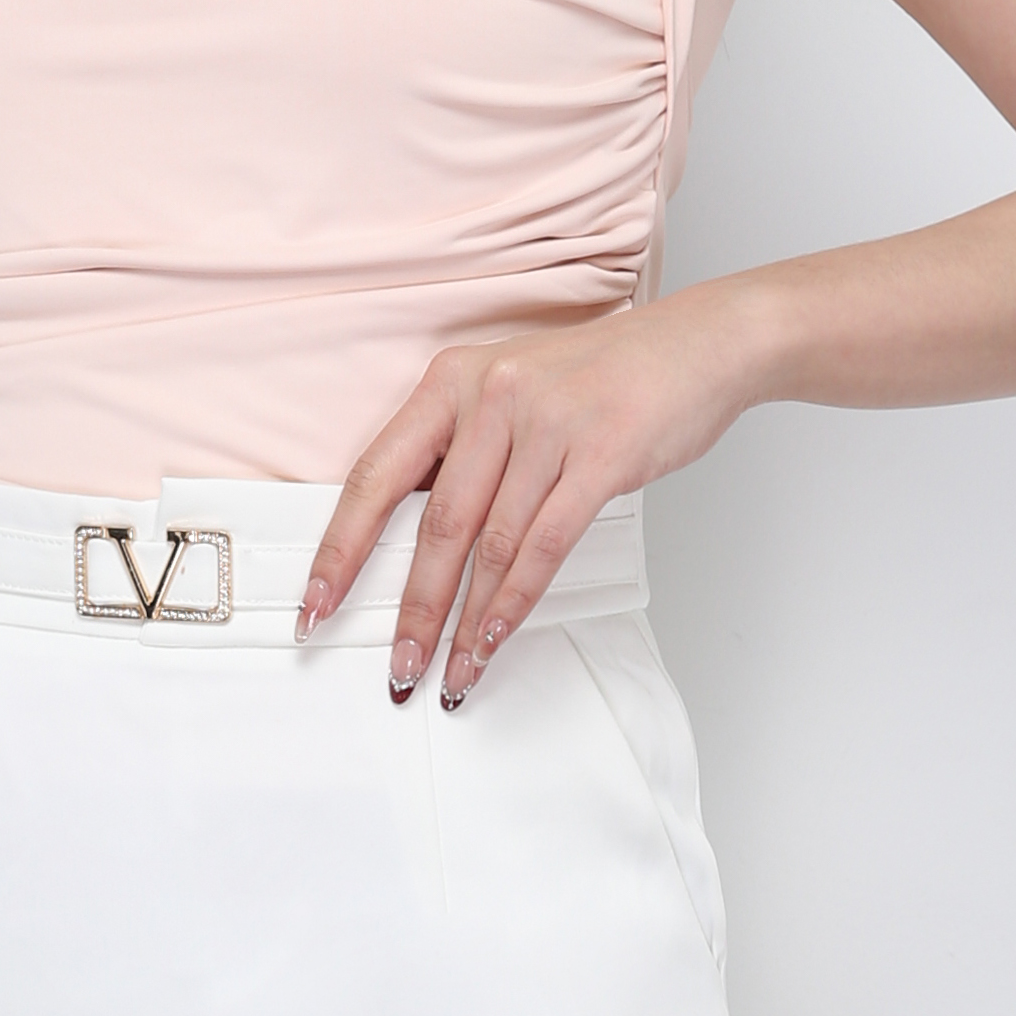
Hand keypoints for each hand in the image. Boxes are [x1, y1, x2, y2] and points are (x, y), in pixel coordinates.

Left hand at [300, 289, 757, 702]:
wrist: (699, 344)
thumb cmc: (603, 378)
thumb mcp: (512, 391)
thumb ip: (465, 452)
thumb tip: (423, 542)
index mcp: (451, 379)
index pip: (376, 474)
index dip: (341, 547)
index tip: (317, 605)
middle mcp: (489, 397)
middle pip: (435, 524)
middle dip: (411, 608)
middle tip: (397, 667)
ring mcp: (545, 423)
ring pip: (490, 545)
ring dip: (466, 621)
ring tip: (451, 672)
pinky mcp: (599, 454)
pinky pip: (544, 544)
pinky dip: (515, 600)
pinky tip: (496, 636)